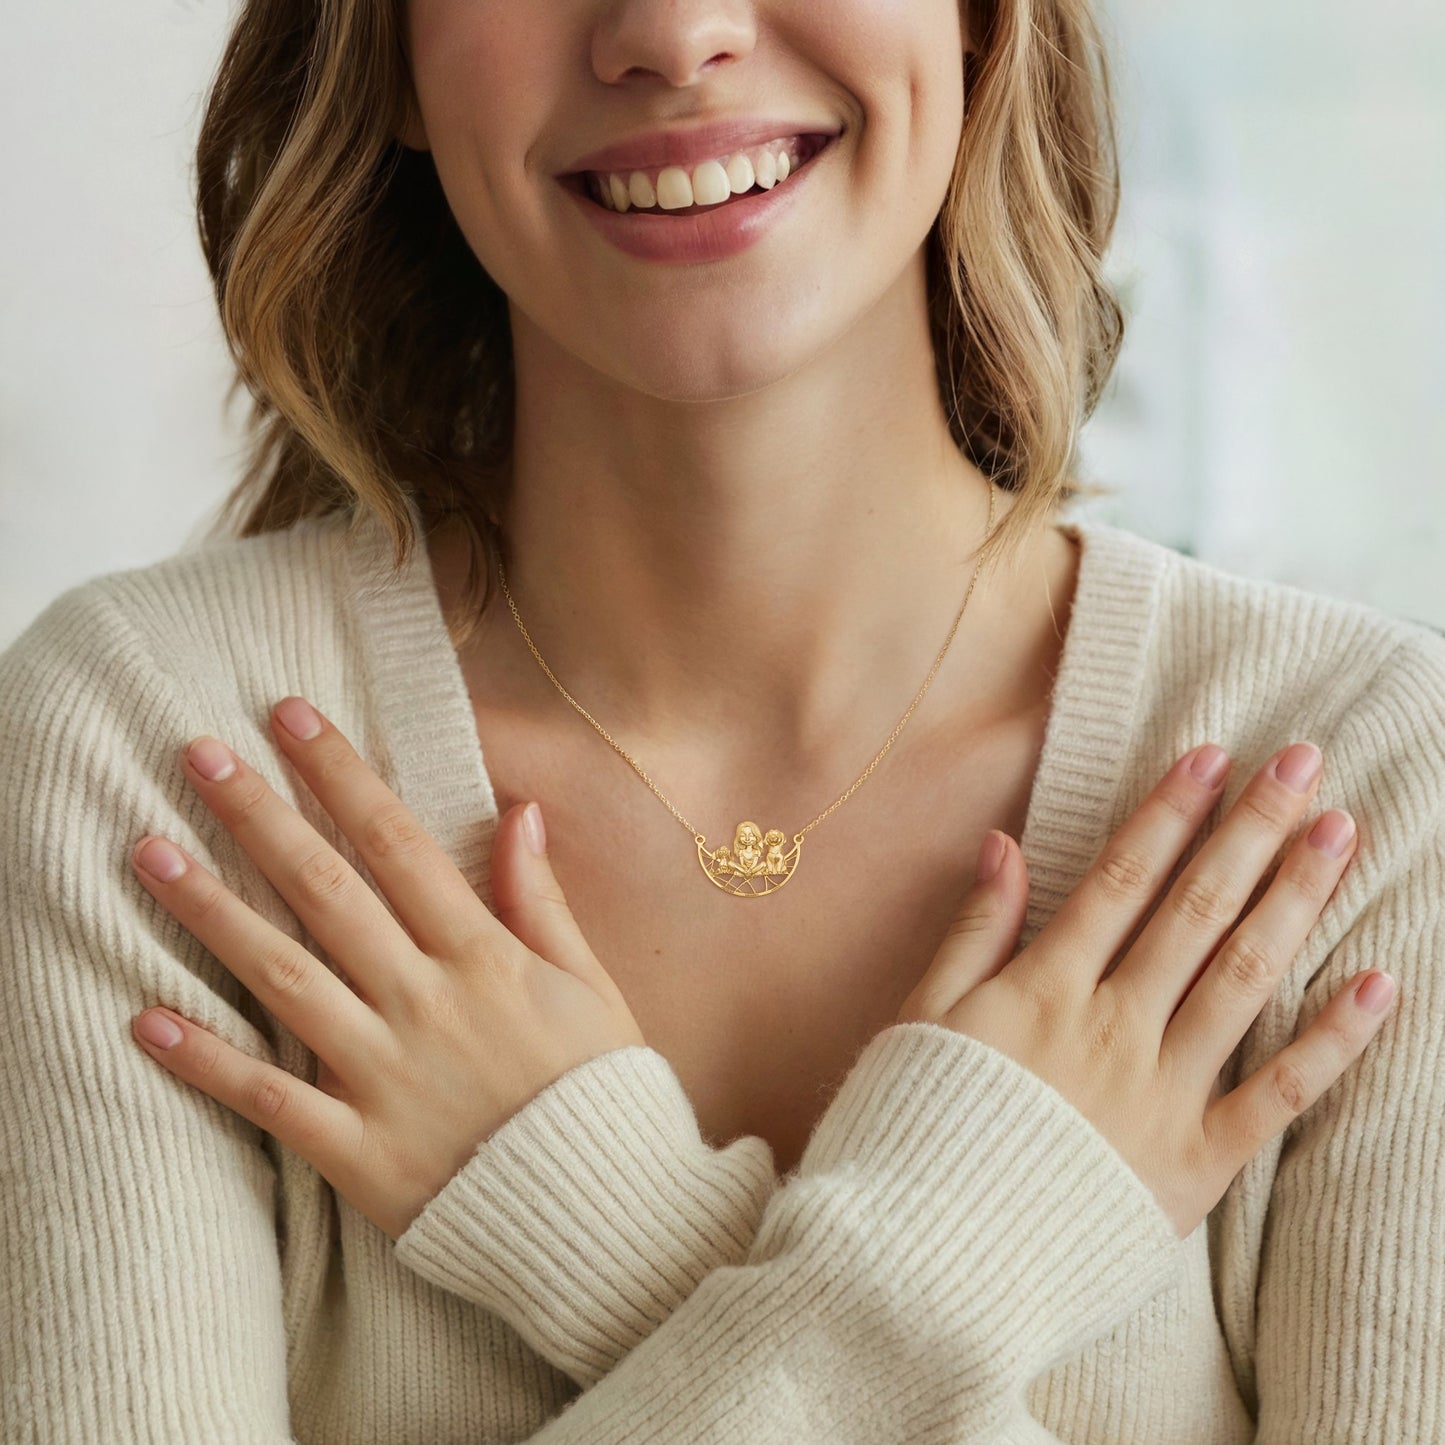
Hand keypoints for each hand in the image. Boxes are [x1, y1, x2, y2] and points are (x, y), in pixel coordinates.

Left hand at [127, 695, 644, 1240]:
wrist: (605, 1214)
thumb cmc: (600, 1090)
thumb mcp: (591, 984)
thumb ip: (544, 899)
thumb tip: (520, 811)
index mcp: (484, 958)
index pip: (399, 845)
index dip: (342, 777)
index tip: (289, 718)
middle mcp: (426, 1003)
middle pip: (328, 893)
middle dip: (261, 817)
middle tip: (196, 755)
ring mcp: (386, 1076)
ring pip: (285, 979)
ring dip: (213, 914)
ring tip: (148, 853)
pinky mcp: (358, 1150)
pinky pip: (270, 1100)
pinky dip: (206, 1062)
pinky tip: (144, 1020)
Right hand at [896, 741, 1394, 1239]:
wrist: (926, 1259)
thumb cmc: (914, 1129)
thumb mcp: (920, 1018)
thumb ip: (973, 931)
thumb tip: (1005, 844)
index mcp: (1043, 990)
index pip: (1121, 881)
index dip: (1169, 813)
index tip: (1215, 755)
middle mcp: (1112, 1028)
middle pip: (1194, 912)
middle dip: (1250, 830)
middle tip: (1304, 764)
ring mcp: (1160, 1095)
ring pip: (1241, 980)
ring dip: (1295, 901)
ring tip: (1339, 835)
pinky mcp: (1195, 1167)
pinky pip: (1276, 1096)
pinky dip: (1332, 1041)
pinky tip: (1378, 985)